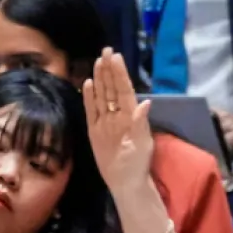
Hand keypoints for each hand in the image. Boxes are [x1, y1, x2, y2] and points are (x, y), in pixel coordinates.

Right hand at [83, 49, 154, 195]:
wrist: (124, 181)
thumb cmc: (138, 163)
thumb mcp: (142, 143)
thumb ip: (141, 122)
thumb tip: (145, 102)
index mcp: (130, 115)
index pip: (124, 89)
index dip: (120, 73)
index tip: (116, 56)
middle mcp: (117, 114)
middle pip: (111, 88)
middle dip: (109, 69)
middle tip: (106, 50)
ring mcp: (105, 121)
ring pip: (101, 95)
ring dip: (99, 79)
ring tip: (97, 62)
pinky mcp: (94, 130)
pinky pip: (90, 110)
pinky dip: (89, 97)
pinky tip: (87, 83)